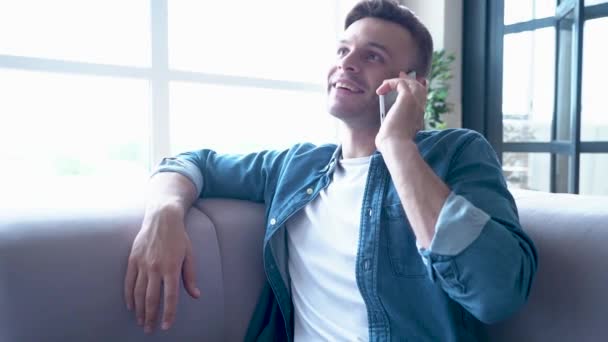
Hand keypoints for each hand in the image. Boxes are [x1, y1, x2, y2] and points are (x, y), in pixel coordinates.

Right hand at [124, 204, 199, 333]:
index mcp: (171, 267)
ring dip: (139, 310)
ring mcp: (142, 263)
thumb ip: (190, 276)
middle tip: (150, 330)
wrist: (162, 217)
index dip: (168, 314)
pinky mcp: (132, 259)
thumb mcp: (189, 255)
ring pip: (137, 293)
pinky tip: (131, 306)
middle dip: (150, 317)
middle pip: (151, 298)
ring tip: (141, 321)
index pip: (170, 297)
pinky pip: (128, 282)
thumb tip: (195, 295)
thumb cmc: (179, 237)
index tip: (166, 326)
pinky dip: (128, 296)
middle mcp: (155, 267)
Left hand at [374, 71, 427, 148]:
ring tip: (386, 83)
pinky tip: (381, 90)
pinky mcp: (407, 98)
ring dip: (399, 80)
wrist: (395, 145)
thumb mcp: (393, 132)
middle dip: (410, 80)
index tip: (406, 86)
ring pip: (412, 83)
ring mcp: (416, 103)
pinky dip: (390, 83)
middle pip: (419, 88)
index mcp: (418, 117)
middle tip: (401, 75)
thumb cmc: (392, 143)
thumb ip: (393, 125)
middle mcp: (419, 109)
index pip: (421, 99)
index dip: (415, 90)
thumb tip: (386, 124)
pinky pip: (400, 83)